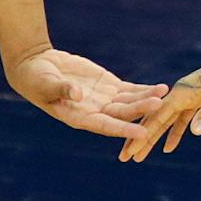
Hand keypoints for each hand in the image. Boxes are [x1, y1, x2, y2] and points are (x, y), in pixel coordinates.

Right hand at [8, 47, 166, 139]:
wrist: (36, 67)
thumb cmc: (35, 79)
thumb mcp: (46, 84)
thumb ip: (62, 89)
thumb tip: (77, 94)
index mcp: (80, 117)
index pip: (106, 125)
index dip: (125, 129)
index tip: (142, 133)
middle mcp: (96, 111)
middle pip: (123, 113)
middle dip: (142, 110)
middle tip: (160, 105)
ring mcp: (104, 99)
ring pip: (130, 102)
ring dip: (147, 99)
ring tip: (164, 92)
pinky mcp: (108, 86)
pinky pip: (130, 90)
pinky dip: (144, 89)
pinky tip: (160, 88)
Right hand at [121, 35, 200, 163]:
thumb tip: (195, 132)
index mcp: (183, 89)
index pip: (156, 115)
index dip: (141, 133)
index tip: (128, 150)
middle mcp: (182, 93)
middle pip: (155, 118)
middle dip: (140, 138)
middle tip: (124, 158)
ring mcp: (191, 97)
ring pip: (167, 121)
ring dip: (154, 138)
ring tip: (140, 155)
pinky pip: (183, 121)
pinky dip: (175, 134)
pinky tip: (168, 148)